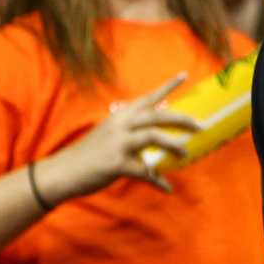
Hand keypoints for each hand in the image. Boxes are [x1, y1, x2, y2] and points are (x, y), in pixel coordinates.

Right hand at [40, 73, 200, 199]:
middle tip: (200, 126)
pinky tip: (166, 187)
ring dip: (173, 145)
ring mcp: (118, 143)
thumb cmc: (88, 154)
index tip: (184, 75)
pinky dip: (158, 181)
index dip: (167, 86)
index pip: (148, 98)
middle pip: (157, 116)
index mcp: (120, 116)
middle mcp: (120, 125)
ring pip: (154, 137)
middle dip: (182, 120)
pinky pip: (145, 172)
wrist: (63, 171)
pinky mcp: (117, 163)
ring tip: (184, 153)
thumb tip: (154, 130)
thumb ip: (129, 130)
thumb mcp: (108, 134)